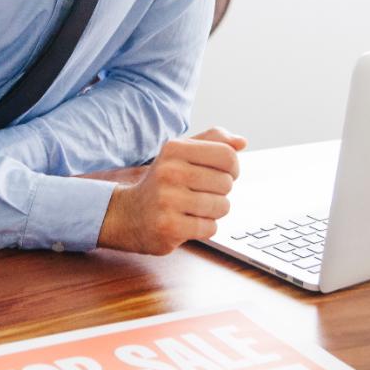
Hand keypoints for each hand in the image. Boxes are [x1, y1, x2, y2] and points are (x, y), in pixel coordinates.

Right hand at [98, 127, 247, 254]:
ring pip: (221, 206)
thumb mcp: (181, 153)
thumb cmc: (163, 181)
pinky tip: (186, 222)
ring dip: (213, 211)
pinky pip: (210, 228)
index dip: (233, 168)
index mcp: (174, 148)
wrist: (127, 214)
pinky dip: (204, 228)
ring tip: (193, 208)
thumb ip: (213, 141)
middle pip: (226, 183)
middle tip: (199, 193)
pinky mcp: (169, 226)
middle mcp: (169, 171)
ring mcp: (167, 200)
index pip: (227, 156)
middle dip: (220, 192)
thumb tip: (242, 142)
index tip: (221, 174)